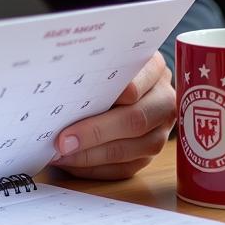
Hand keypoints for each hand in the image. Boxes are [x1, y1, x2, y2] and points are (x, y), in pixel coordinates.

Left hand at [50, 51, 174, 179]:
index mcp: (155, 69)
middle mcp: (164, 100)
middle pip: (135, 120)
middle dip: (95, 132)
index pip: (136, 84)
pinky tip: (72, 163)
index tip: (83, 102)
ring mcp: (160, 130)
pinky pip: (125, 168)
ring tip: (61, 155)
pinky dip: (96, 168)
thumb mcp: (109, 55)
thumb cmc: (112, 64)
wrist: (133, 78)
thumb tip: (60, 79)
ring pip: (131, 150)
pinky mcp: (150, 154)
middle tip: (62, 140)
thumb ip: (96, 65)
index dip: (112, 96)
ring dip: (92, 156)